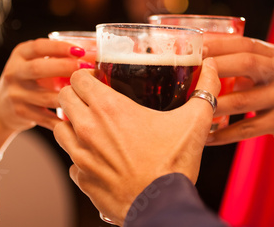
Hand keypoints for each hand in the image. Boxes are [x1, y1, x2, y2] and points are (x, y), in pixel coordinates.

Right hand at [0, 38, 84, 131]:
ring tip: (88, 94)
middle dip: (64, 68)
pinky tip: (79, 118)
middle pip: (38, 69)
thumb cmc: (31, 79)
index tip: (80, 50)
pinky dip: (63, 119)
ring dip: (68, 96)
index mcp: (20, 55)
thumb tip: (94, 51)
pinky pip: (46, 117)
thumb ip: (57, 57)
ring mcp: (16, 94)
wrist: (1, 107)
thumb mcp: (36, 62)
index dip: (60, 48)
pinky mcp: (21, 113)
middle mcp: (14, 73)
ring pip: (45, 97)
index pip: (38, 47)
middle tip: (86, 69)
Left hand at [54, 58, 220, 224]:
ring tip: (91, 127)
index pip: (77, 77)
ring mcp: (80, 155)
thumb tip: (213, 67)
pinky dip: (79, 156)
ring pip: (60, 128)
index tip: (96, 79)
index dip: (85, 75)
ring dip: (72, 124)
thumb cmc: (173, 165)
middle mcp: (88, 128)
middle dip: (75, 95)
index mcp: (109, 108)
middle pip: (63, 98)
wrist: (161, 207)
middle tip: (92, 100)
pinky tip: (98, 157)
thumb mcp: (194, 121)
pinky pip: (69, 160)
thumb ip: (205, 90)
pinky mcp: (81, 178)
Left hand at [205, 37, 273, 183]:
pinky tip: (207, 137)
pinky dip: (225, 134)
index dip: (218, 45)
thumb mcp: (264, 74)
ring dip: (214, 105)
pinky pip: (248, 128)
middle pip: (247, 64)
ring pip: (243, 100)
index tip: (195, 48)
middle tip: (191, 76)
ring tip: (192, 110)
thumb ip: (240, 65)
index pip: (244, 44)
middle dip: (215, 68)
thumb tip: (198, 63)